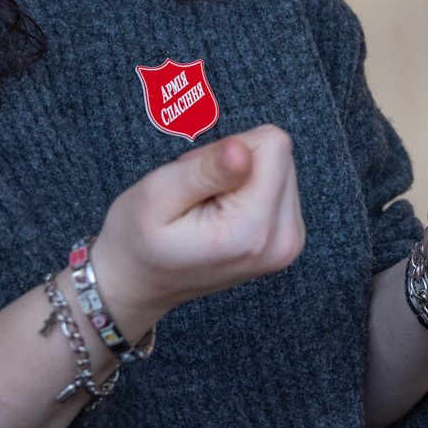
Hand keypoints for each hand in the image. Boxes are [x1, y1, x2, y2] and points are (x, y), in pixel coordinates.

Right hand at [87, 125, 306, 337]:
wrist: (138, 282)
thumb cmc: (139, 240)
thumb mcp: (158, 195)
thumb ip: (205, 171)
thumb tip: (243, 150)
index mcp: (252, 231)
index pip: (272, 144)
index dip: (229, 148)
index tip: (198, 177)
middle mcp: (282, 240)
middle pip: (278, 154)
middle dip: (236, 160)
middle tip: (197, 192)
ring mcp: (289, 242)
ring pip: (280, 165)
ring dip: (241, 174)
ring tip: (206, 204)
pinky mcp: (288, 237)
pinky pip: (279, 184)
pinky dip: (248, 187)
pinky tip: (220, 211)